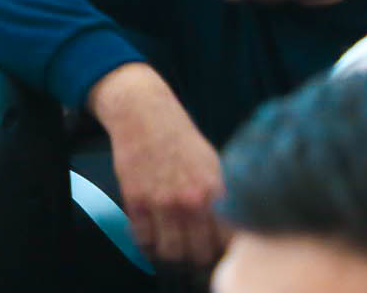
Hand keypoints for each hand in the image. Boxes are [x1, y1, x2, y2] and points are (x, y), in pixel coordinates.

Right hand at [90, 65, 226, 267]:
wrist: (144, 113)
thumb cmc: (180, 138)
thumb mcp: (212, 163)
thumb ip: (221, 196)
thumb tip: (231, 228)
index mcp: (214, 190)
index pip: (227, 241)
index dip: (222, 245)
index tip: (215, 242)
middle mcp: (190, 200)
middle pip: (199, 254)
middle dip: (197, 252)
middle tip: (192, 243)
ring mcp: (161, 201)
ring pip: (171, 252)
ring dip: (171, 249)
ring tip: (171, 238)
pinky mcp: (135, 199)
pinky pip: (143, 239)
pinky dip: (147, 238)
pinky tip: (151, 225)